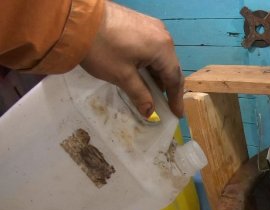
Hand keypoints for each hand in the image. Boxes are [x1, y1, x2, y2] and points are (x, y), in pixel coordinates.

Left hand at [80, 2, 182, 117]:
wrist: (77, 19)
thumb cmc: (103, 50)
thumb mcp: (122, 76)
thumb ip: (140, 95)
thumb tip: (150, 112)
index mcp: (163, 48)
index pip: (174, 78)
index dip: (175, 98)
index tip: (177, 114)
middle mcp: (163, 35)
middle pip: (169, 65)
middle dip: (166, 86)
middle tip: (164, 104)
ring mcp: (151, 26)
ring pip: (160, 56)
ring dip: (156, 74)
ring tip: (150, 90)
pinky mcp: (140, 22)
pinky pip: (151, 46)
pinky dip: (148, 61)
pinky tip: (140, 71)